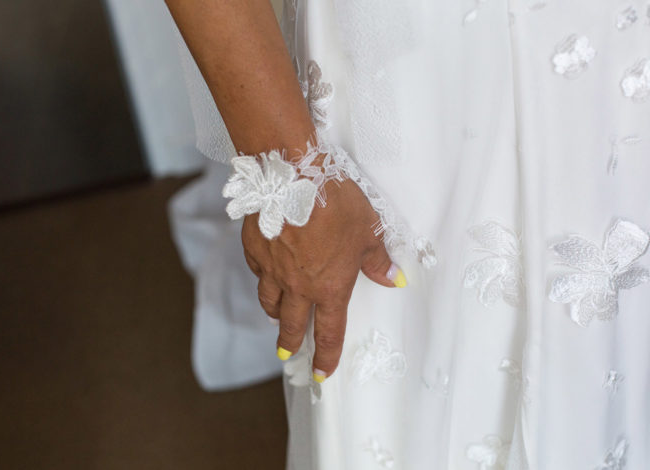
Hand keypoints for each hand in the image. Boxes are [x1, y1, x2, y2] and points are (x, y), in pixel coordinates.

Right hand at [241, 178, 406, 381]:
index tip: (322, 373)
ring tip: (277, 318)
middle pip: (292, 325)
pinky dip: (263, 278)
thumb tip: (394, 279)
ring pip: (270, 302)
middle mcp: (298, 286)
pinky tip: (266, 272)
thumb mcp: (368, 231)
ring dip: (275, 314)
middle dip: (292, 344)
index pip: (329, 332)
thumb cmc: (337, 203)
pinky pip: (257, 272)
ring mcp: (273, 270)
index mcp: (330, 287)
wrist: (295, 177)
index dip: (326, 357)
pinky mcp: (255, 250)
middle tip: (288, 355)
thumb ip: (378, 260)